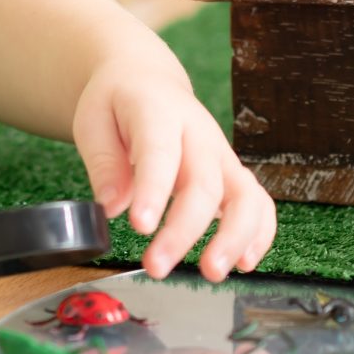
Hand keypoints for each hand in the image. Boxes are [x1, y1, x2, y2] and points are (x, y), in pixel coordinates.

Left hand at [72, 48, 275, 281]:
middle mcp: (199, 133)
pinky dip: (259, 234)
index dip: (153, 190)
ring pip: (245, 195)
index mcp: (158, 112)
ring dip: (234, 237)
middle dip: (184, 230)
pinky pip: (260, 204)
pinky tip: (242, 263)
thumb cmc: (119, 103)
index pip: (160, 152)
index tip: (140, 226)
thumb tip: (112, 207)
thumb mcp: (93, 120)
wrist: (148, 81)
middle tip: (157, 265)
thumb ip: (103, 162)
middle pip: (204, 183)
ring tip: (212, 272)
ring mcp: (222, 155)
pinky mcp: (233, 174)